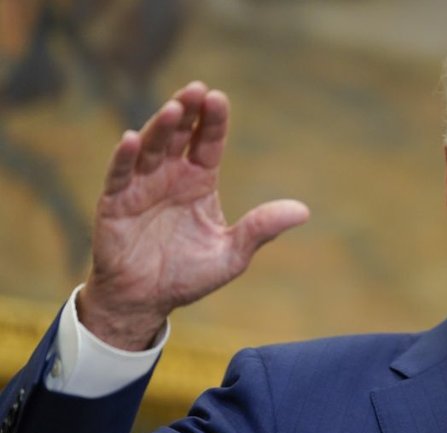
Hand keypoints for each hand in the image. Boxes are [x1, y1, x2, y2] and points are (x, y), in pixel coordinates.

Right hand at [78, 81, 309, 349]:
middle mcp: (170, 177)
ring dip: (160, 128)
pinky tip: (132, 139)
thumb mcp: (232, 254)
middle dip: (187, 111)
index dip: (214, 122)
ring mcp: (141, 187)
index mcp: (199, 182)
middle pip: (179, 135)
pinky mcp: (115, 203)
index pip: (209, 143)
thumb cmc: (188, 276)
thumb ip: (261, 229)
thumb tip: (304, 211)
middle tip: (197, 89)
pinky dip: (125, 157)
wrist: (146, 302)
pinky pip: (119, 175)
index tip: (219, 98)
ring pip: (151, 148)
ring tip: (174, 109)